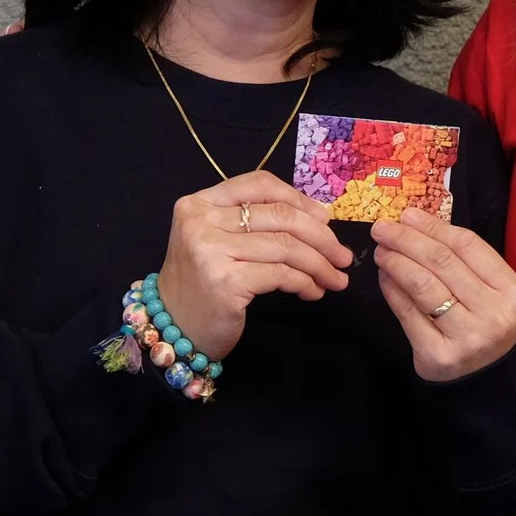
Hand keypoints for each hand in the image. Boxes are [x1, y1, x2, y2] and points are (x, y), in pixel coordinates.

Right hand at [154, 172, 351, 363]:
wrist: (172, 330)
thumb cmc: (202, 284)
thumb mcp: (218, 240)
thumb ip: (255, 221)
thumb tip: (319, 213)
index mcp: (198, 203)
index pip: (259, 185)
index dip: (299, 199)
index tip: (326, 220)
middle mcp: (200, 221)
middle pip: (280, 216)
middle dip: (322, 237)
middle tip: (343, 256)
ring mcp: (210, 251)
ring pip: (286, 246)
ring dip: (320, 264)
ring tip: (336, 278)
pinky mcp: (225, 281)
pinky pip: (281, 274)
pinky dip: (305, 282)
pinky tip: (313, 291)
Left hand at [369, 207, 515, 381]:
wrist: (485, 384)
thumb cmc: (484, 327)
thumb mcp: (490, 294)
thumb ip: (462, 262)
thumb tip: (413, 222)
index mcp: (513, 292)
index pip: (467, 246)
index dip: (433, 226)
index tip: (407, 215)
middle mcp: (494, 314)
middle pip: (442, 262)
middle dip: (407, 239)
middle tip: (382, 228)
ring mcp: (467, 337)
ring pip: (422, 284)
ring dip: (395, 261)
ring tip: (381, 251)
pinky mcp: (438, 355)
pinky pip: (408, 312)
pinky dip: (391, 290)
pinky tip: (385, 278)